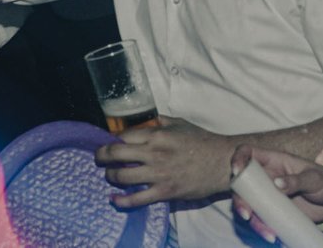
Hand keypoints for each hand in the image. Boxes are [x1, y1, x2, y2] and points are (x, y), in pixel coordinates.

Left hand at [94, 117, 235, 207]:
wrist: (222, 162)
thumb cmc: (203, 141)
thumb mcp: (182, 123)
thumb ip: (162, 122)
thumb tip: (148, 121)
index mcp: (157, 135)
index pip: (124, 136)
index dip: (113, 140)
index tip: (110, 143)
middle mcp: (154, 153)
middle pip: (116, 154)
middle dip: (102, 156)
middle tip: (99, 158)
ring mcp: (158, 174)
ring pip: (122, 177)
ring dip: (110, 176)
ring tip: (109, 176)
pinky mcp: (165, 192)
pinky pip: (137, 199)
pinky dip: (122, 200)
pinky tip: (114, 199)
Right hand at [229, 144, 322, 226]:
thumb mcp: (315, 178)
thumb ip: (297, 180)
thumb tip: (277, 184)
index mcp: (274, 161)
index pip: (248, 153)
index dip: (238, 159)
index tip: (237, 172)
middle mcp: (267, 178)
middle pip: (243, 185)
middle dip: (240, 200)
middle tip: (247, 214)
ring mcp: (270, 196)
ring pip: (251, 207)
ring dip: (254, 221)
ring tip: (268, 233)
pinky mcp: (275, 213)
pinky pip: (263, 220)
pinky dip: (265, 230)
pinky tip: (275, 237)